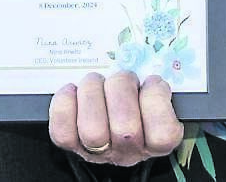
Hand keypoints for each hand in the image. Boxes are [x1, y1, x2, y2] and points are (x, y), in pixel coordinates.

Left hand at [48, 71, 183, 165]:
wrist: (106, 123)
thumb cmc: (135, 102)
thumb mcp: (152, 95)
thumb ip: (154, 87)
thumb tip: (149, 75)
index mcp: (154, 141)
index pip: (163, 134)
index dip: (155, 99)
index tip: (151, 82)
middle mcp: (127, 151)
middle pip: (125, 129)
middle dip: (121, 88)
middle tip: (120, 78)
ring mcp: (98, 151)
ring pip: (92, 129)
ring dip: (93, 92)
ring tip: (97, 82)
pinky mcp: (71, 143)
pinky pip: (62, 129)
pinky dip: (64, 102)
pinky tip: (73, 91)